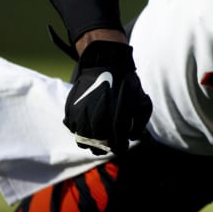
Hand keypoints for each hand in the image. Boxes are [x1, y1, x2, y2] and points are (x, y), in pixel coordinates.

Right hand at [63, 40, 152, 154]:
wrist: (106, 63)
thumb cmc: (126, 83)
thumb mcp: (142, 101)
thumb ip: (140, 122)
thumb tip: (133, 137)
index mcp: (116, 121)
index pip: (117, 146)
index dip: (121, 148)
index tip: (123, 145)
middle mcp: (97, 122)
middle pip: (98, 148)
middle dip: (106, 147)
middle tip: (110, 142)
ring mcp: (81, 117)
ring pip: (83, 142)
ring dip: (91, 141)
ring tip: (98, 135)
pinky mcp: (71, 111)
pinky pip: (73, 129)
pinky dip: (80, 130)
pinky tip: (89, 123)